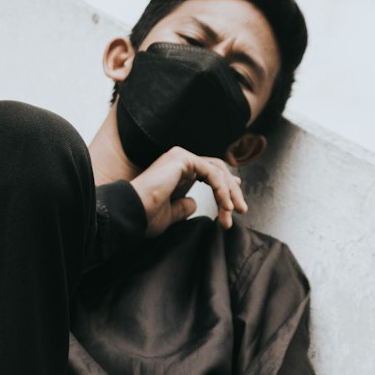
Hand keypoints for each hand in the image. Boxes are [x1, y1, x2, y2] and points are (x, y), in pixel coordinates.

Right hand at [130, 147, 248, 236]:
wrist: (132, 213)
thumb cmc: (145, 216)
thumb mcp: (170, 214)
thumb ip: (184, 207)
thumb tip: (195, 204)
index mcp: (177, 171)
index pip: (209, 173)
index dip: (225, 187)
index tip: (235, 205)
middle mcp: (179, 160)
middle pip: (217, 170)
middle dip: (232, 191)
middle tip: (241, 210)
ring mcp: (180, 157)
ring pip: (217, 171)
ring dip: (230, 192)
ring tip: (235, 212)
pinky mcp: (182, 159)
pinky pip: (212, 173)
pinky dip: (222, 189)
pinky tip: (225, 206)